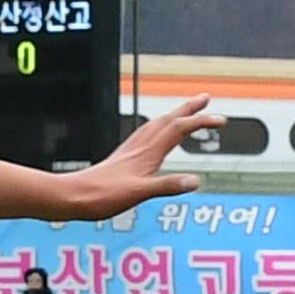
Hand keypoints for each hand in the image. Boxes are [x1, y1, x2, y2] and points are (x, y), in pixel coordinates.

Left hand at [58, 98, 220, 219]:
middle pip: (169, 120)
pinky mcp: (123, 157)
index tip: (221, 120)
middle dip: (189, 108)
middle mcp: (140, 146)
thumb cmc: (103, 196)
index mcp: (148, 152)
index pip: (180, 129)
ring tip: (186, 111)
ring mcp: (131, 150)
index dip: (201, 122)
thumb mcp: (140, 193)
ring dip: (174, 115)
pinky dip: (158, 128)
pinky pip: (146, 135)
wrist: (74, 196)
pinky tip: (155, 135)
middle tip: (205, 97)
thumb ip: (168, 186)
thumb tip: (195, 182)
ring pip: (157, 125)